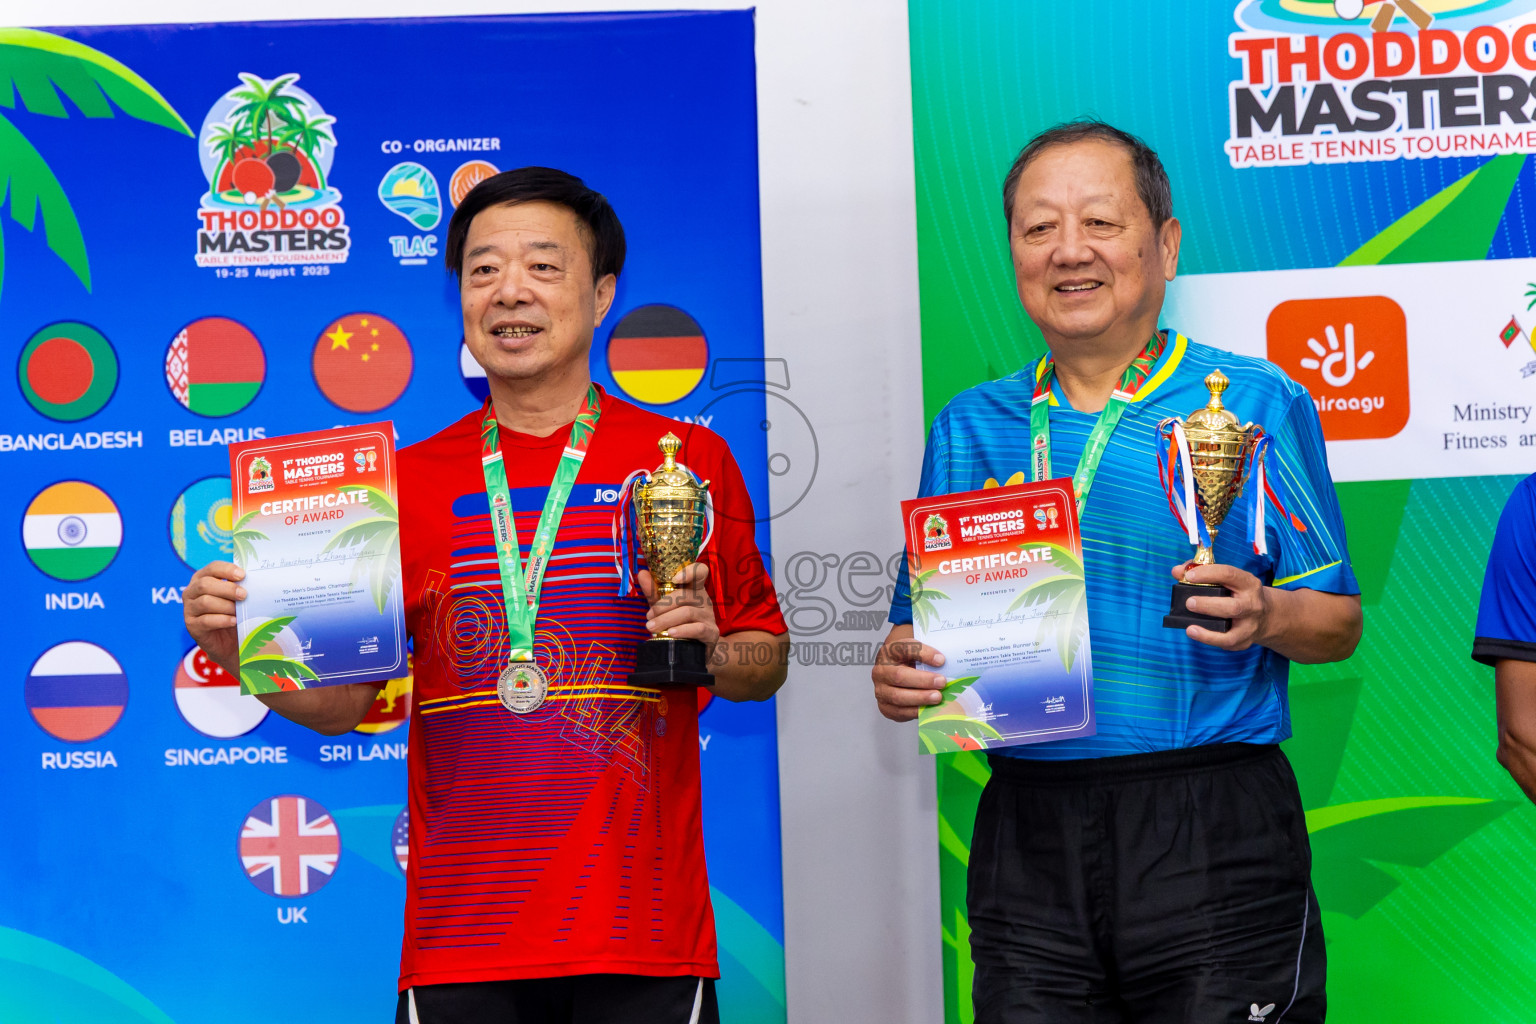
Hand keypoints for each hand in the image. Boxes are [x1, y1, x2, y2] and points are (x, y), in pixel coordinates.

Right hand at [183, 560, 245, 675]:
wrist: (229, 642)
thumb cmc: (234, 613)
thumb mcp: (237, 598)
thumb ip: (240, 587)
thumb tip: (255, 580)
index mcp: (202, 578)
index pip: (212, 568)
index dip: (227, 570)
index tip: (242, 575)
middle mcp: (192, 592)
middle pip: (205, 584)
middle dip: (227, 589)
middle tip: (244, 595)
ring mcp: (189, 609)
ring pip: (205, 602)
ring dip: (226, 606)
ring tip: (239, 611)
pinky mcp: (192, 626)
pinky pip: (206, 620)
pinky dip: (222, 620)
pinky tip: (234, 621)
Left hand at [638, 563, 719, 647]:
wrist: (693, 649)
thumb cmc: (678, 622)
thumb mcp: (664, 606)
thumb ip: (654, 592)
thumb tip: (642, 574)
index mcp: (695, 589)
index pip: (700, 571)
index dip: (689, 572)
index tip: (674, 579)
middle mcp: (704, 600)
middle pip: (685, 595)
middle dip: (663, 605)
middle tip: (648, 616)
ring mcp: (709, 616)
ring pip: (688, 612)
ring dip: (666, 619)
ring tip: (651, 627)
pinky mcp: (711, 633)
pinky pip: (698, 629)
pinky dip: (682, 630)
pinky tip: (670, 633)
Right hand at [871, 623, 947, 721]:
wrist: (894, 675)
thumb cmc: (908, 662)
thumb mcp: (916, 652)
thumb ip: (927, 654)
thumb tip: (942, 662)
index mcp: (889, 652)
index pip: (905, 649)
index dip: (923, 654)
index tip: (941, 660)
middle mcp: (881, 671)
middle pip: (899, 676)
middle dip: (923, 680)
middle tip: (942, 682)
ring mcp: (881, 691)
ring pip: (898, 696)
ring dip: (920, 698)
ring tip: (938, 697)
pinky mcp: (885, 707)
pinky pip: (899, 712)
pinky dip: (916, 711)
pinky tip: (929, 709)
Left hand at [1171, 560, 1271, 650]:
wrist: (1266, 615)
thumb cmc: (1237, 592)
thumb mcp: (1227, 578)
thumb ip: (1201, 571)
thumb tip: (1177, 571)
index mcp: (1248, 584)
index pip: (1229, 575)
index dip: (1208, 573)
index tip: (1188, 575)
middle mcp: (1252, 605)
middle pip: (1234, 607)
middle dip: (1208, 605)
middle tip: (1189, 602)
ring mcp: (1250, 626)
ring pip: (1232, 633)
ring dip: (1208, 632)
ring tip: (1190, 628)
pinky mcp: (1244, 641)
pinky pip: (1226, 644)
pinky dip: (1209, 640)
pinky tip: (1194, 632)